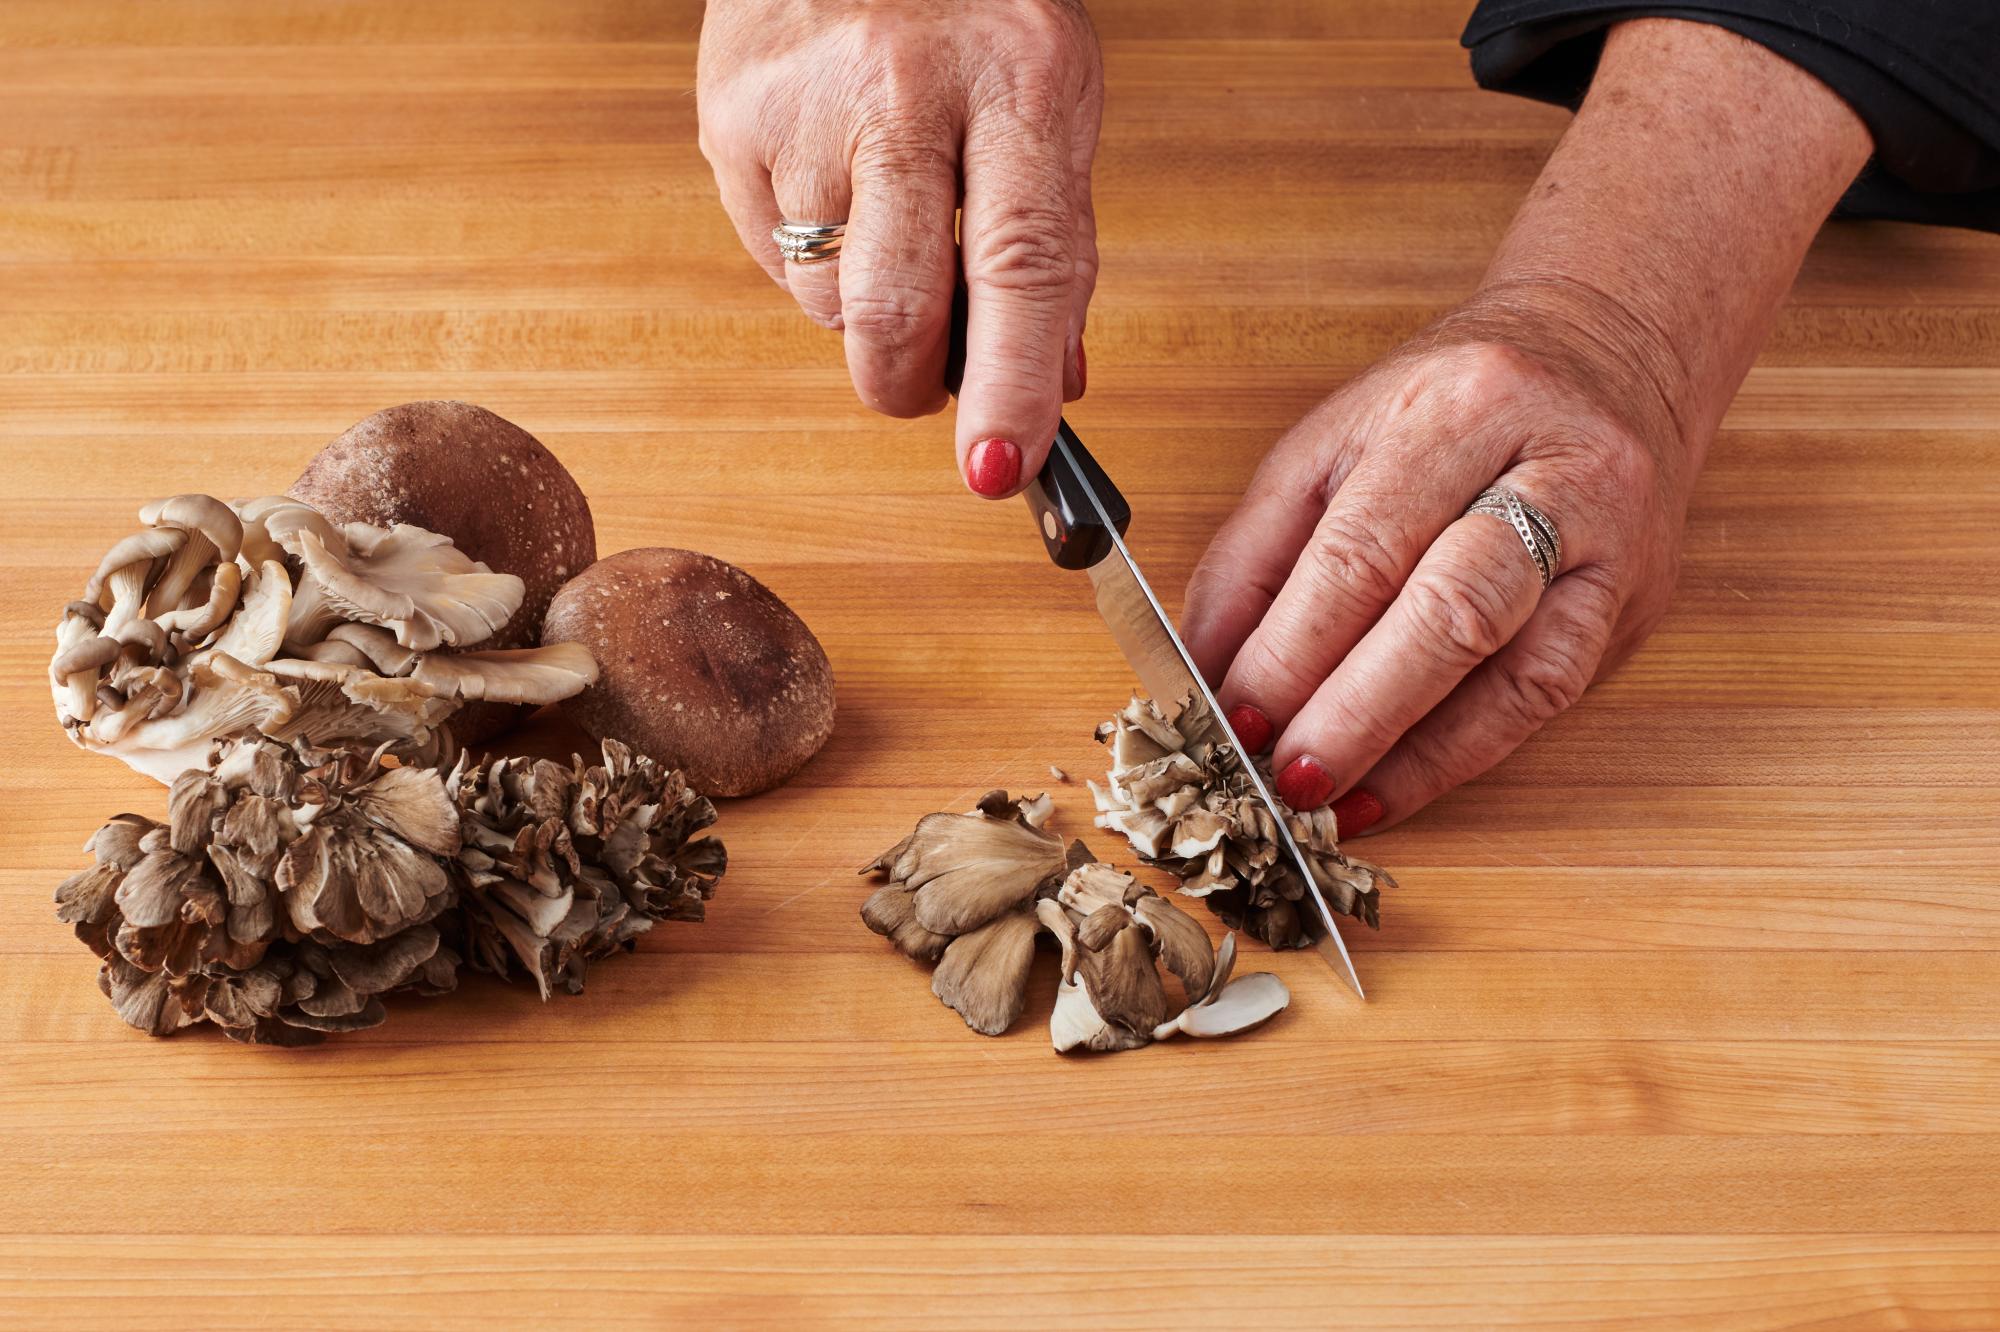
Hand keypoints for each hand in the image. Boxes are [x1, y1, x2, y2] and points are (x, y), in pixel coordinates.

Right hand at [697, 0, 1101, 496]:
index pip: (1021, 266)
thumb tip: (1053, 389)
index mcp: (1018, 84)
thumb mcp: (1052, 105)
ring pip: (827, 301)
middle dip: (909, 386)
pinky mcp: (728, 119)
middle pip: (892, 308)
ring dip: (864, 309)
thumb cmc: (973, 13)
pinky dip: (812, 258)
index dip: (1009, 385)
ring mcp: (803, 108)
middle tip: (928, 384)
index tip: (998, 470)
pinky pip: (772, 260)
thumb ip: (1057, 248)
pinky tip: (835, 184)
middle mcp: (904, 93)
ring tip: (886, 221)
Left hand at [1181, 285, 1694, 832]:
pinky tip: (1394, 787)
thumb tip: (1204, 667)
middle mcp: (1544, 463)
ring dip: (1408, 749)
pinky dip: (1460, 755)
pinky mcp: (1630, 598)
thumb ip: (1257, 552)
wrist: (1609, 351)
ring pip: (1515, 666)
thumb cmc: (1449, 407)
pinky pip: (1547, 696)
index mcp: (1449, 409)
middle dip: (1351, 709)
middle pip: (1447, 609)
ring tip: (1332, 797)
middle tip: (1282, 773)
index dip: (1290, 648)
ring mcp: (1604, 536)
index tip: (1233, 716)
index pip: (1360, 548)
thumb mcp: (1331, 443)